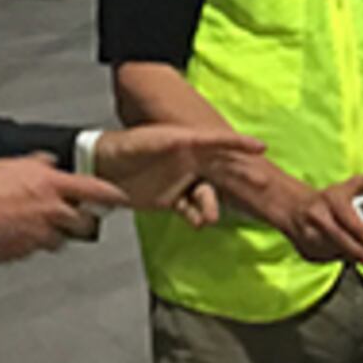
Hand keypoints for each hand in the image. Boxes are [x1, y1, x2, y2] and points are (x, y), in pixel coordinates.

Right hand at [0, 155, 125, 262]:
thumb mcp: (12, 164)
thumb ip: (37, 164)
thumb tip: (47, 162)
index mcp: (51, 185)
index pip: (95, 190)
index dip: (111, 195)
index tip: (119, 197)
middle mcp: (51, 212)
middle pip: (84, 222)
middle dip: (84, 220)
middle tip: (78, 215)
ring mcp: (39, 235)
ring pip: (62, 239)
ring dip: (57, 233)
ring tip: (41, 224)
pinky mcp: (25, 253)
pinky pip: (37, 250)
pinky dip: (34, 243)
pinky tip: (21, 234)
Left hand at [86, 121, 261, 214]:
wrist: (100, 168)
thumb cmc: (124, 147)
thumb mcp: (147, 141)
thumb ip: (167, 143)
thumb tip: (187, 140)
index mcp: (186, 141)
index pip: (218, 142)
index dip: (239, 144)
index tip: (261, 147)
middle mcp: (189, 160)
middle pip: (222, 168)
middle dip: (241, 174)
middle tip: (262, 182)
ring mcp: (182, 181)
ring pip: (207, 193)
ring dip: (211, 204)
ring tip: (209, 217)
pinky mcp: (172, 199)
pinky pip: (191, 209)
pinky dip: (195, 216)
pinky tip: (196, 222)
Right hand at [234, 163, 362, 266]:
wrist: (293, 208)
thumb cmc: (327, 199)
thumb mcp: (351, 186)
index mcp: (331, 200)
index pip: (347, 218)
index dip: (360, 231)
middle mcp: (318, 217)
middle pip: (341, 240)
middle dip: (359, 252)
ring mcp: (309, 237)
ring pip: (336, 252)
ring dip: (349, 254)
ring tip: (357, 250)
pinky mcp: (307, 252)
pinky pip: (328, 259)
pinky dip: (338, 257)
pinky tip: (340, 250)